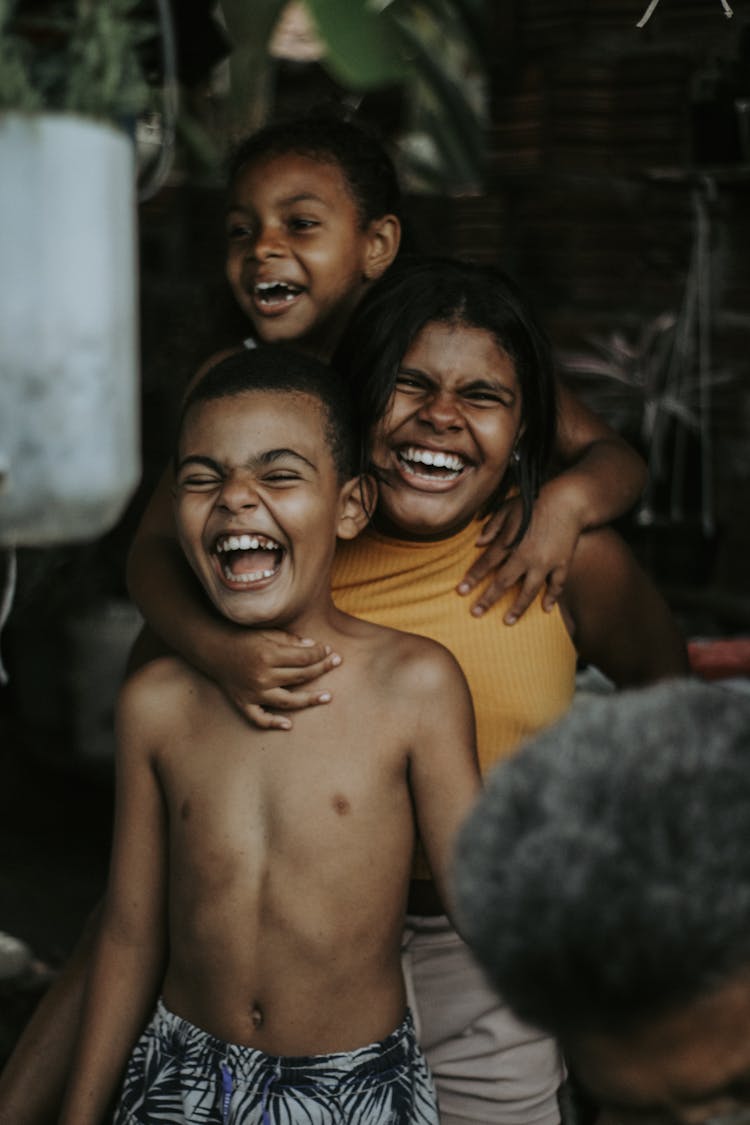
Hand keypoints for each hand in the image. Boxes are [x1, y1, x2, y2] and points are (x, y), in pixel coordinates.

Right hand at [219, 630, 341, 729]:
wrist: (212, 649)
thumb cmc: (242, 638)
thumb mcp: (266, 633)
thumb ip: (290, 641)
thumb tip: (314, 647)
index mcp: (268, 655)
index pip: (303, 657)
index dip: (319, 653)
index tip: (330, 651)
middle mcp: (262, 676)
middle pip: (300, 676)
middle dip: (322, 669)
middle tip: (336, 663)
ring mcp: (253, 692)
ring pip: (288, 701)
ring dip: (310, 699)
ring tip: (328, 696)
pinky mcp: (243, 702)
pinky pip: (259, 718)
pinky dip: (273, 723)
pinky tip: (289, 725)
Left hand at [457, 492, 579, 622]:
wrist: (569, 500)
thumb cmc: (535, 502)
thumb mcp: (508, 508)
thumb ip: (492, 526)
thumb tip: (478, 543)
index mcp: (510, 542)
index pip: (486, 564)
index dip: (472, 578)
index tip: (460, 592)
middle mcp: (526, 556)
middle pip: (503, 582)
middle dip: (488, 599)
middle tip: (475, 613)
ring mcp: (546, 562)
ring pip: (529, 591)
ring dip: (518, 608)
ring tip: (507, 621)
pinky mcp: (562, 563)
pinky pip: (557, 585)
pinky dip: (552, 598)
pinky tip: (545, 609)